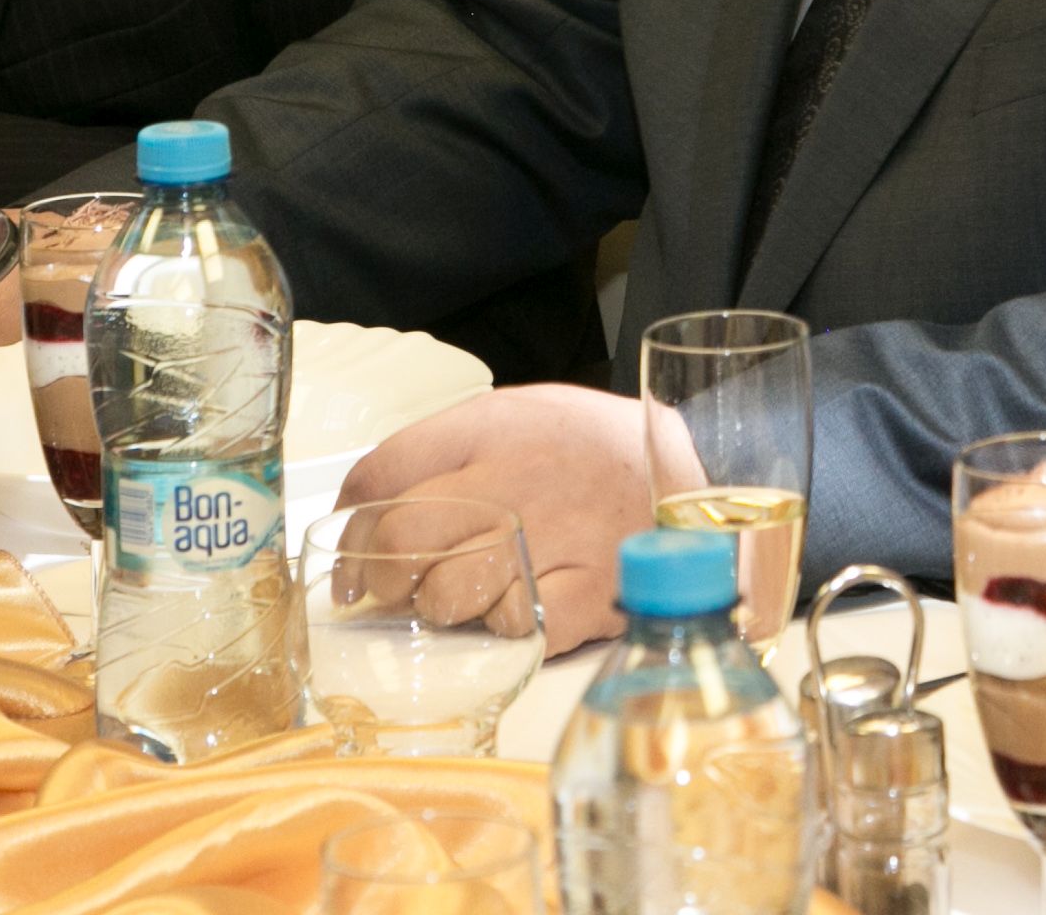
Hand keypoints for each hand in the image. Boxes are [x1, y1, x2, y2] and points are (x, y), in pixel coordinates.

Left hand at [339, 382, 697, 650]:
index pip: (387, 477)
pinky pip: (514, 629)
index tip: (353, 566)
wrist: (692, 480)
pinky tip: (518, 605)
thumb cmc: (589, 448)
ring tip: (467, 593)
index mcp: (496, 430)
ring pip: (450, 594)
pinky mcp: (595, 595)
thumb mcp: (512, 416)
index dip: (354, 530)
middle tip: (398, 588)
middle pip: (406, 540)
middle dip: (386, 574)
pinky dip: (504, 627)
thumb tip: (358, 512)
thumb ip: (435, 452)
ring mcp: (560, 541)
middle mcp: (524, 481)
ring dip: (442, 604)